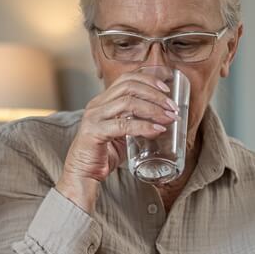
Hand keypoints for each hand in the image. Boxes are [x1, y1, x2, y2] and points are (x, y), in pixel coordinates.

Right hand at [56, 70, 178, 211]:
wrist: (82, 174)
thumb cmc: (103, 154)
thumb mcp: (121, 132)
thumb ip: (135, 121)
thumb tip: (162, 117)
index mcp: (102, 101)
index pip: (126, 79)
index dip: (148, 79)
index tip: (167, 88)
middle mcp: (96, 105)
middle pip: (129, 86)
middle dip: (154, 94)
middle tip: (171, 106)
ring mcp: (94, 117)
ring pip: (128, 102)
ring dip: (153, 109)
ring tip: (168, 118)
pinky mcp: (94, 133)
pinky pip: (123, 125)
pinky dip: (144, 126)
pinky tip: (157, 130)